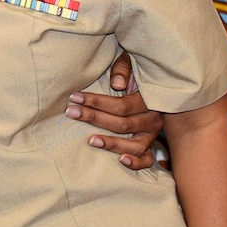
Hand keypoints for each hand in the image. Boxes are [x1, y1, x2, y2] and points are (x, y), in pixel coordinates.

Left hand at [65, 51, 163, 168]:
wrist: (154, 85)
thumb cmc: (136, 74)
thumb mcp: (131, 63)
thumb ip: (123, 69)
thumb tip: (117, 84)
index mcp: (149, 100)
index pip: (120, 105)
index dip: (96, 102)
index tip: (74, 98)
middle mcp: (154, 119)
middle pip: (122, 124)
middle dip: (94, 118)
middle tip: (71, 113)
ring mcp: (153, 135)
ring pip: (134, 145)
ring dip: (111, 144)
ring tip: (90, 140)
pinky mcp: (150, 146)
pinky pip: (146, 159)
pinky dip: (136, 163)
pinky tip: (120, 160)